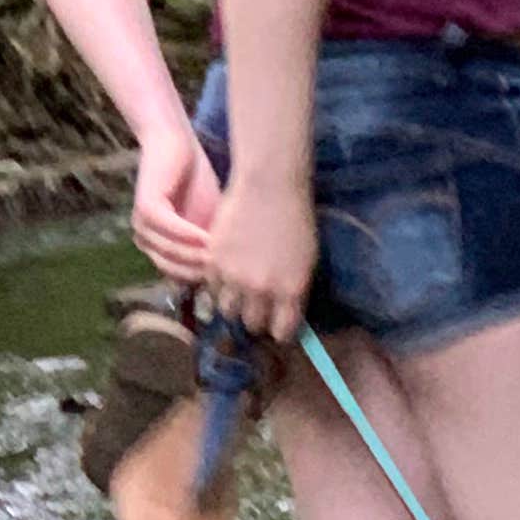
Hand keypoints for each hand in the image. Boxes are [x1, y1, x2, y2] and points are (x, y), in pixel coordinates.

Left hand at [129, 122, 221, 282]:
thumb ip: (214, 247)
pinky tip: (208, 238)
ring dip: (196, 256)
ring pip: (171, 252)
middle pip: (175, 269)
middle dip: (201, 272)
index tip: (232, 281)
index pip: (182, 276)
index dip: (205, 280)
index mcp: (160, 248)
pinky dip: (188, 235)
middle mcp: (147, 241)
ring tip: (222, 258)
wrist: (177, 145)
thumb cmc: (195, 182)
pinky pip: (168, 229)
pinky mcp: (146, 208)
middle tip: (229, 274)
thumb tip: (233, 276)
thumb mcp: (210, 222)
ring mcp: (143, 226)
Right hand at [200, 170, 317, 346]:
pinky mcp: (212, 263)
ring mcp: (233, 277)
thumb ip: (294, 292)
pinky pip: (212, 289)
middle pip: (252, 324)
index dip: (280, 331)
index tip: (278, 326)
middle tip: (258, 307)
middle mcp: (261, 290)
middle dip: (257, 319)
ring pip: (228, 311)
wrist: (268, 186)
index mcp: (290, 291)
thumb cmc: (296, 220)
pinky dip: (219, 286)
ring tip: (240, 292)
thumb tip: (286, 315)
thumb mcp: (307, 262)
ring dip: (235, 305)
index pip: (282, 332)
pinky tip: (227, 275)